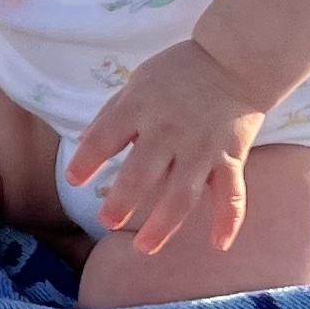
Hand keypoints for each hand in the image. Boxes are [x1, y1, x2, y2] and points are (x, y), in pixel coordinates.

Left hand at [63, 42, 265, 258]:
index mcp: (140, 108)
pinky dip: (228, 221)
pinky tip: (219, 245)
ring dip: (163, 225)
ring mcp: (202, 148)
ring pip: (182, 195)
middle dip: (122, 202)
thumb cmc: (179, 72)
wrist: (235, 60)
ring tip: (143, 248)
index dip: (86, 160)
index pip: (105, 139)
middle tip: (107, 222)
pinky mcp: (230, 158)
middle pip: (141, 174)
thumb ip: (111, 115)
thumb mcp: (137, 83)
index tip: (74, 180)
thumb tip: (81, 142)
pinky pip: (231, 193)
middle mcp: (170, 131)